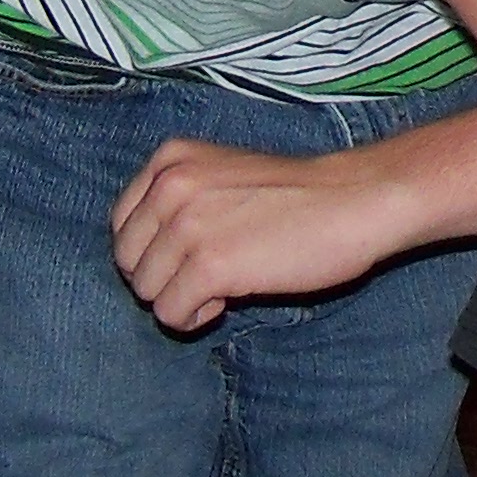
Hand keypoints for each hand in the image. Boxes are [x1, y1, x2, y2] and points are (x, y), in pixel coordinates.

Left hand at [112, 137, 404, 331]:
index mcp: (171, 158)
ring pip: (147, 292)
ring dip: (182, 298)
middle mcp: (171, 186)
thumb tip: (139, 255)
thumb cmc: (295, 194)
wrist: (353, 200)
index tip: (193, 251)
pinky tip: (230, 298)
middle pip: (128, 261)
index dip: (153, 250)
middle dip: (163, 277)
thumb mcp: (221, 174)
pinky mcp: (209, 265)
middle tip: (210, 272)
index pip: (122, 224)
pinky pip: (171, 313)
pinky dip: (196, 317)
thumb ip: (178, 199)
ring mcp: (188, 225)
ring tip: (225, 282)